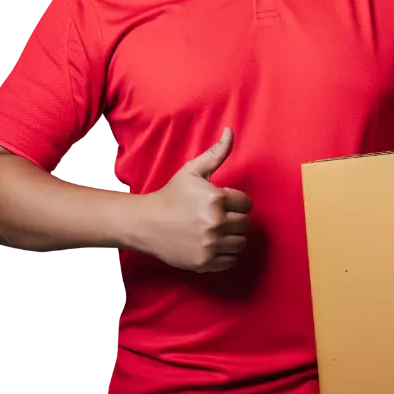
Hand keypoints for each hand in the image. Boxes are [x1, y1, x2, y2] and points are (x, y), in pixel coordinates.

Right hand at [135, 127, 251, 272]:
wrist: (146, 223)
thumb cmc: (172, 194)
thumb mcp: (193, 171)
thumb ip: (216, 153)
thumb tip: (230, 131)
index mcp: (216, 199)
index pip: (247, 204)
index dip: (236, 202)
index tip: (223, 202)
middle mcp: (216, 223)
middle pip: (246, 224)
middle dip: (236, 218)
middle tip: (220, 216)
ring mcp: (210, 245)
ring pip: (241, 243)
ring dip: (233, 237)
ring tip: (217, 230)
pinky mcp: (205, 262)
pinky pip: (230, 261)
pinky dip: (225, 254)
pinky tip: (213, 244)